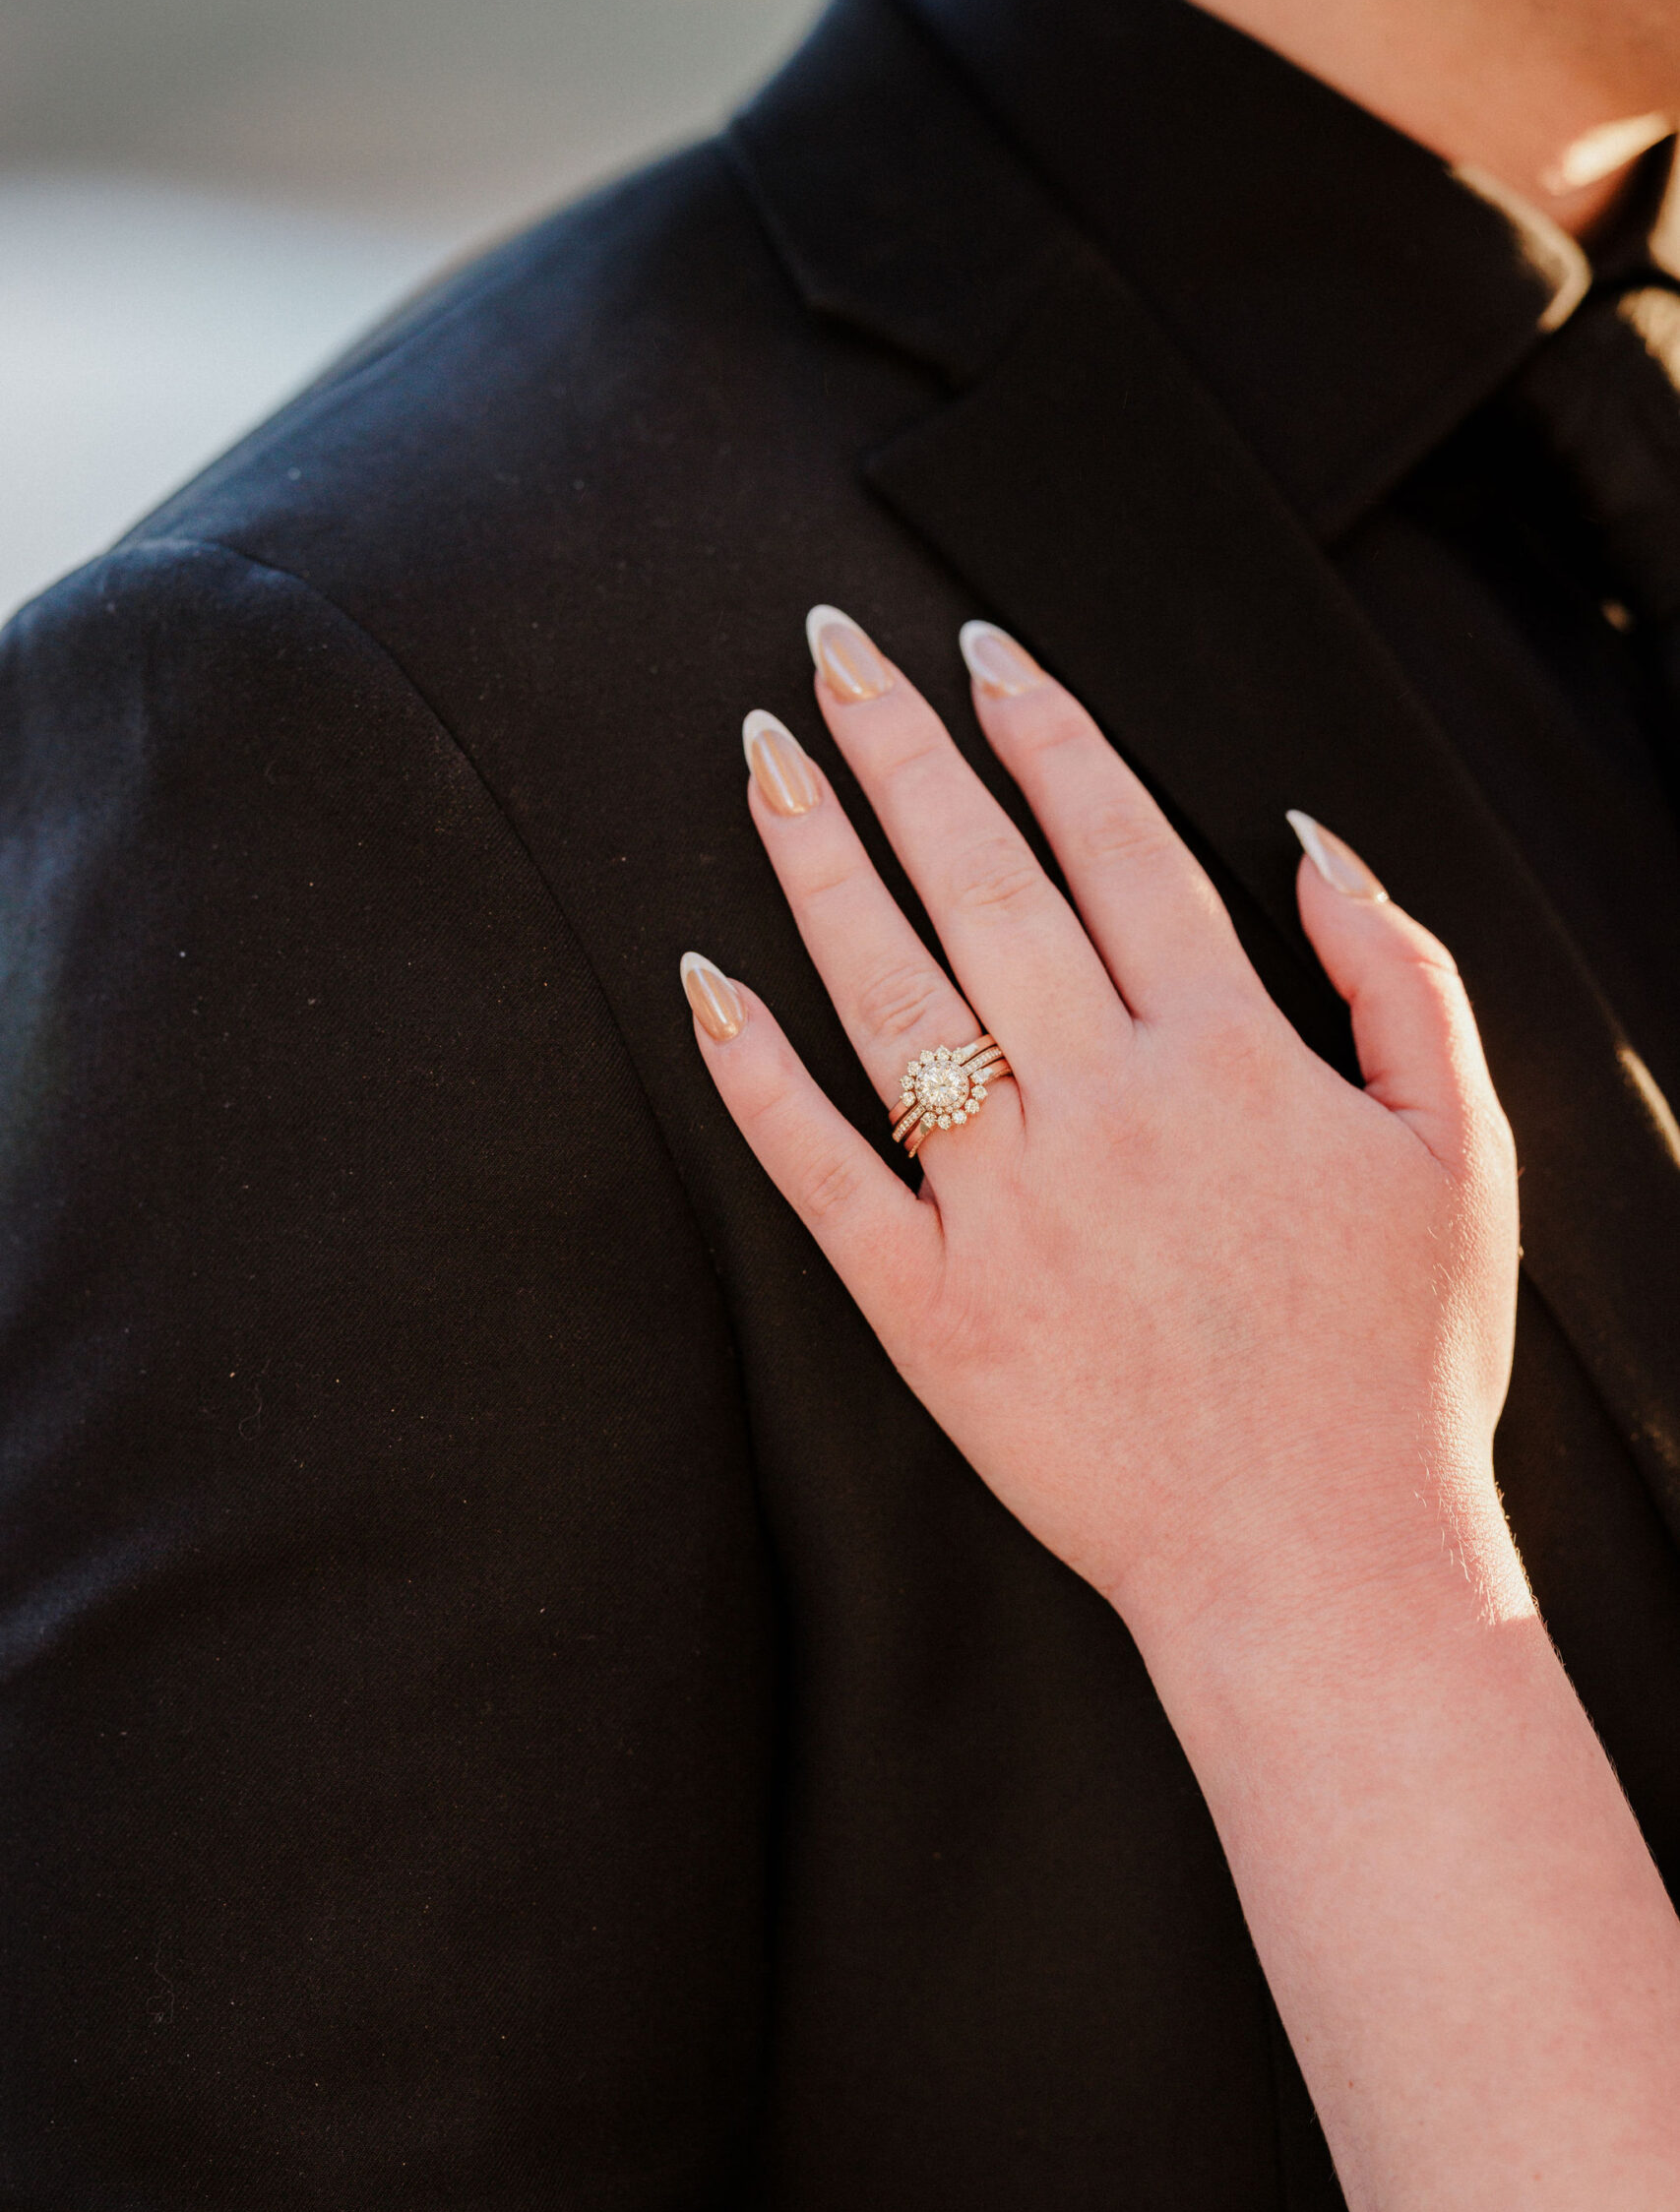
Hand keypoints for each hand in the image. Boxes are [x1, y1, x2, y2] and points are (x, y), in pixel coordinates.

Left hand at [682, 614, 1679, 2211]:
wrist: (1322, 1567)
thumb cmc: (1400, 1367)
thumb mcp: (1461, 1147)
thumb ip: (1399, 975)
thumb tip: (1307, 838)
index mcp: (1228, 1053)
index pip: (1113, 841)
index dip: (1040, 729)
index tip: (977, 646)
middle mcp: (1104, 1105)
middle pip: (982, 882)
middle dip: (898, 747)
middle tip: (824, 644)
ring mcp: (1004, 1206)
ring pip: (888, 993)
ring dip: (816, 861)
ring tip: (757, 755)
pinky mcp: (928, 1307)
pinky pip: (821, 1170)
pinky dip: (755, 1074)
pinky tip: (701, 980)